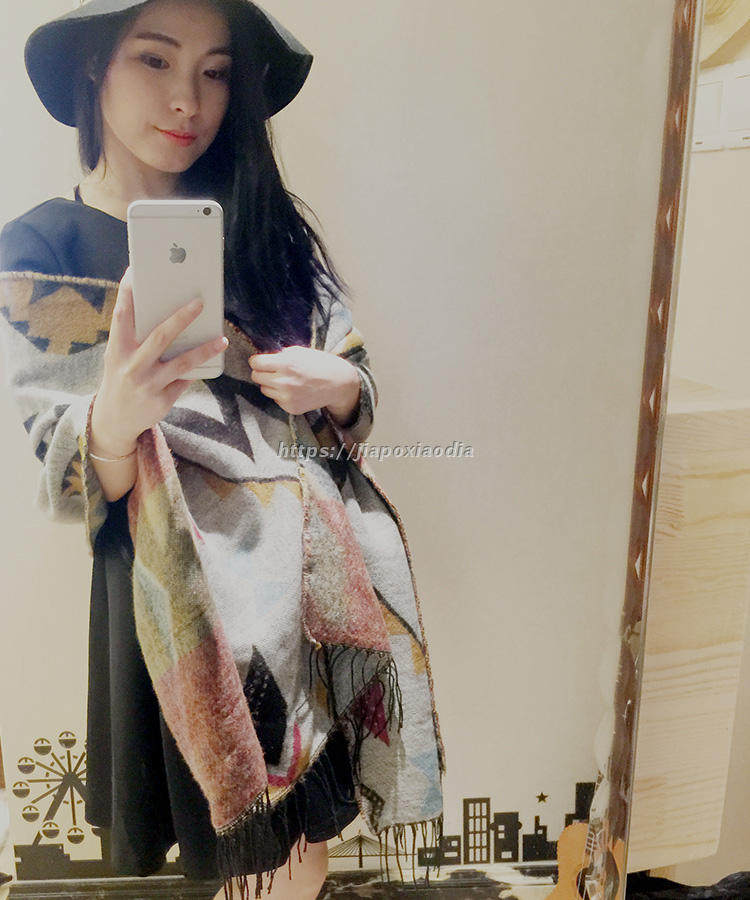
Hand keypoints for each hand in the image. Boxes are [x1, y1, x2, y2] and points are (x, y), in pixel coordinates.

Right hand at [90, 266, 228, 454]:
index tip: (136, 273)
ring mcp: (147, 385)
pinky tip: (210, 360)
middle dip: (181, 318)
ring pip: (182, 364)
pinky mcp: (161, 401)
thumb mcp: (118, 357)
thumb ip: (135, 338)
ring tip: (222, 340)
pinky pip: (185, 381)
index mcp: (117, 350)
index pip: (122, 316)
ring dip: (204, 350)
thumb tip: (169, 313)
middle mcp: (131, 366)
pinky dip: (197, 369)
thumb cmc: (121, 378)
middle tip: (200, 302)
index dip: (128, 294)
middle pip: (160, 337)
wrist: (114, 421)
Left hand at [247, 345, 359, 418]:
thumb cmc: (319, 364)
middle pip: (256, 376)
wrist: (337, 384)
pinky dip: (280, 395)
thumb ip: (280, 355)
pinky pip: (275, 399)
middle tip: (273, 370)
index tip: (260, 361)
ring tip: (286, 380)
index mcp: (286, 363)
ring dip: (270, 384)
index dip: (257, 361)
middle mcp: (284, 381)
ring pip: (264, 389)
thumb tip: (262, 359)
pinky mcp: (290, 407)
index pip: (255, 363)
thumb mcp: (300, 352)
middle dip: (262, 372)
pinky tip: (294, 390)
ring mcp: (287, 397)